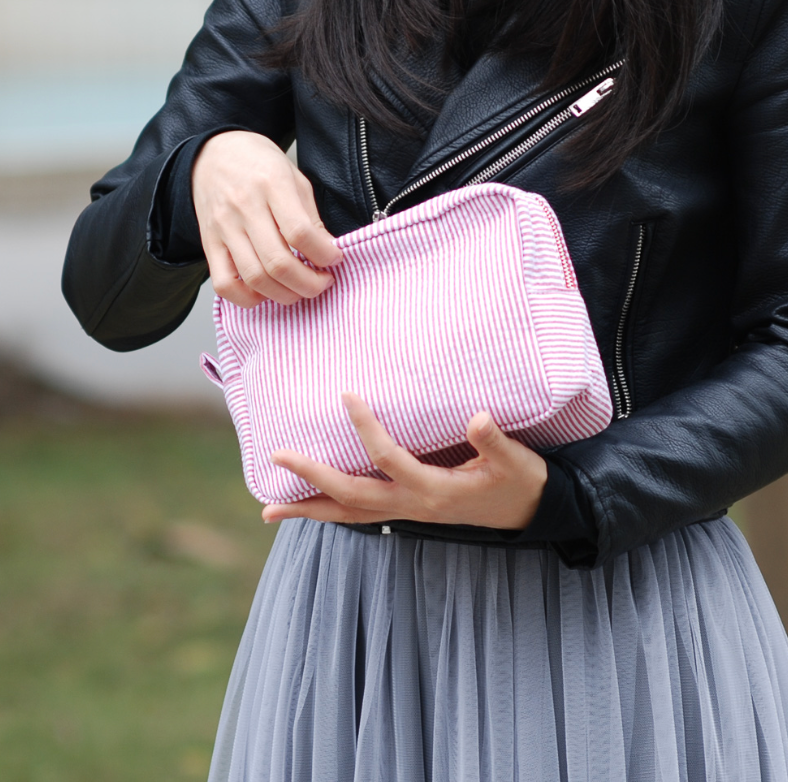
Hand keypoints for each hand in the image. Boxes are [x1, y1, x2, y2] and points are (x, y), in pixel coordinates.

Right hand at [192, 130, 342, 307]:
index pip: (300, 233)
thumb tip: (329, 254)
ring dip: (285, 295)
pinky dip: (248, 299)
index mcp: (271, 184)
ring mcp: (223, 228)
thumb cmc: (258, 165)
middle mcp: (244, 207)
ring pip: (255, 278)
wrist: (212, 153)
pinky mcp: (209, 245)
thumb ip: (311, 218)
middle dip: (309, 284)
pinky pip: (224, 285)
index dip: (324, 255)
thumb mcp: (294, 178)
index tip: (335, 259)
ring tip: (299, 289)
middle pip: (278, 263)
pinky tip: (266, 292)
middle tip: (323, 282)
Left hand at [262, 393, 547, 529]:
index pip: (388, 459)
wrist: (529, 513)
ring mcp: (409, 512)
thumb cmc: (520, 483)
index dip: (366, 428)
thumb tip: (478, 417)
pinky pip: (361, 515)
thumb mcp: (516, 461)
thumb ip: (496, 441)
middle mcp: (414, 506)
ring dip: (311, 510)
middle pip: (352, 497)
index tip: (347, 396)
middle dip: (313, 479)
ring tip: (271, 510)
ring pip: (351, 515)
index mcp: (435, 489)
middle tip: (277, 457)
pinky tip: (313, 506)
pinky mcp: (409, 511)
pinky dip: (332, 512)